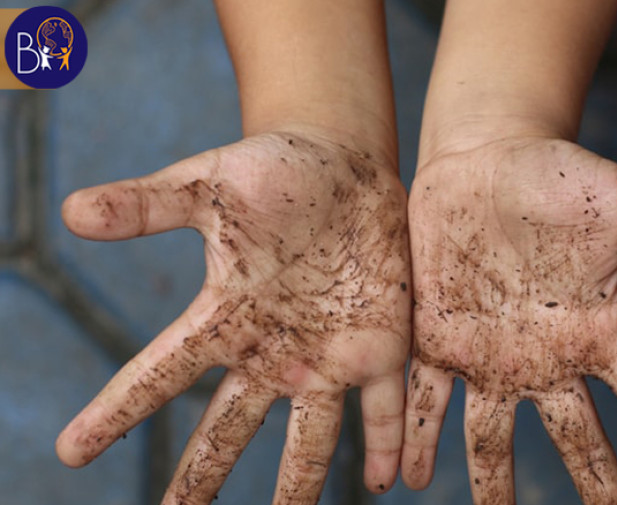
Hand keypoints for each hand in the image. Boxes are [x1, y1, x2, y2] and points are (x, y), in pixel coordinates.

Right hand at [56, 127, 411, 503]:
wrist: (343, 166)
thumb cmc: (273, 172)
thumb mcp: (208, 185)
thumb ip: (148, 204)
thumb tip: (71, 210)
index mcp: (226, 316)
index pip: (158, 372)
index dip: (114, 411)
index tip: (70, 452)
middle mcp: (272, 350)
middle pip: (228, 429)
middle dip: (201, 478)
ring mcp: (327, 354)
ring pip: (310, 438)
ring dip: (299, 488)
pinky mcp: (379, 345)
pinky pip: (383, 406)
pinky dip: (386, 445)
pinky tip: (386, 481)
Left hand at [402, 137, 616, 503]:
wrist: (486, 160)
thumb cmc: (559, 175)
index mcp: (594, 329)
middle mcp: (545, 356)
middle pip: (577, 438)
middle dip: (597, 485)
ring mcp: (489, 354)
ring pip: (492, 436)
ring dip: (492, 484)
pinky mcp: (439, 339)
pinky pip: (426, 399)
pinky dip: (417, 438)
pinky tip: (409, 478)